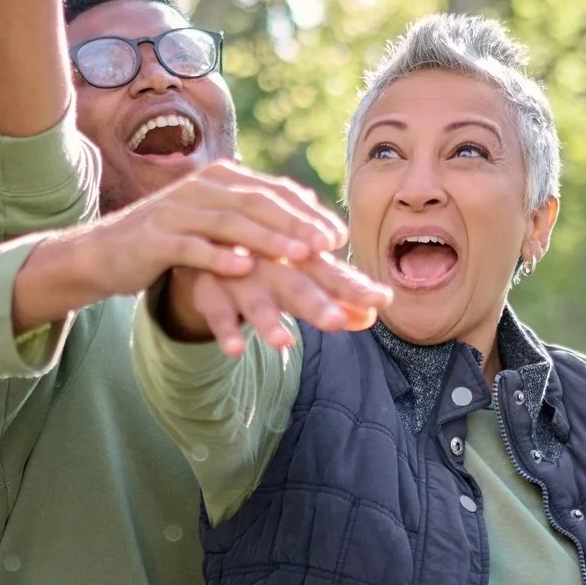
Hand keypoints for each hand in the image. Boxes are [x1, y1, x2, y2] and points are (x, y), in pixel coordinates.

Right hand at [16, 163, 388, 333]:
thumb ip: (258, 215)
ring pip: (231, 222)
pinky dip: (219, 255)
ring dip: (268, 238)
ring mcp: (177, 210)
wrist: (106, 252)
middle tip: (327, 245)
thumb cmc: (173, 239)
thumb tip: (310, 216)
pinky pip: (192, 245)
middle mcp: (202, 188)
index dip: (308, 212)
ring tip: (298, 254)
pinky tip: (242, 267)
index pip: (273, 191)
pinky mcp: (156, 237)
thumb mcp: (217, 221)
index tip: (338, 236)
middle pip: (258, 203)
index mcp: (221, 179)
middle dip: (296, 224)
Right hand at [177, 253, 389, 354]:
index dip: (354, 288)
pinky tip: (234, 350)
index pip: (330, 275)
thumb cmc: (266, 261)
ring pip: (254, 299)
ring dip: (267, 320)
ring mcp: (238, 274)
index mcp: (298, 257)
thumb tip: (371, 316)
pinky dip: (224, 329)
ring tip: (283, 342)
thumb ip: (333, 297)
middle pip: (296, 284)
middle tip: (336, 321)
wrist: (204, 235)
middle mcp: (271, 262)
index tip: (382, 300)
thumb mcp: (298, 277)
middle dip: (315, 302)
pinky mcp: (208, 288)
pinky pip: (215, 311)